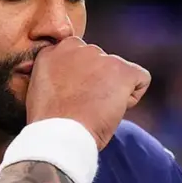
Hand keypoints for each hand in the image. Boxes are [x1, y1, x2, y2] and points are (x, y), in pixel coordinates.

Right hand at [26, 37, 149, 149]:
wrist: (59, 135)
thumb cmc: (48, 124)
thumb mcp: (40, 90)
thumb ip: (57, 76)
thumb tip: (74, 81)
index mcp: (52, 51)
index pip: (76, 57)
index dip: (78, 80)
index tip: (72, 97)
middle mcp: (75, 47)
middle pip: (99, 62)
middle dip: (97, 81)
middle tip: (84, 106)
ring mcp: (100, 56)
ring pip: (118, 71)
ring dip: (112, 90)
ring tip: (95, 111)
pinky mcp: (121, 69)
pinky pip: (141, 78)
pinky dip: (133, 96)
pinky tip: (115, 110)